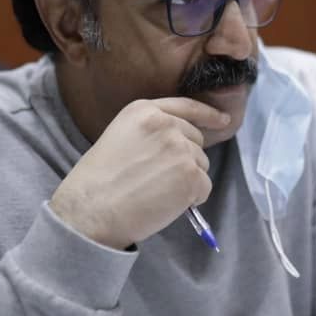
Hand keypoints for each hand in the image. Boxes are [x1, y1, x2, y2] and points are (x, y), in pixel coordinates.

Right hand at [50, 98, 229, 248]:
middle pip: (196, 141)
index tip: (224, 119)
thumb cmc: (98, 181)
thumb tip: (181, 143)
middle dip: (185, 160)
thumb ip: (151, 132)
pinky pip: (204, 188)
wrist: (92, 209)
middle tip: (157, 179)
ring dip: (187, 181)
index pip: (186, 106)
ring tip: (156, 191)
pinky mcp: (191, 175)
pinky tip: (165, 203)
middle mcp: (167, 124)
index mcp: (145, 111)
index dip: (208, 114)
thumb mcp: (120, 136)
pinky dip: (192, 199)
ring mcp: (181, 149)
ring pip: (201, 165)